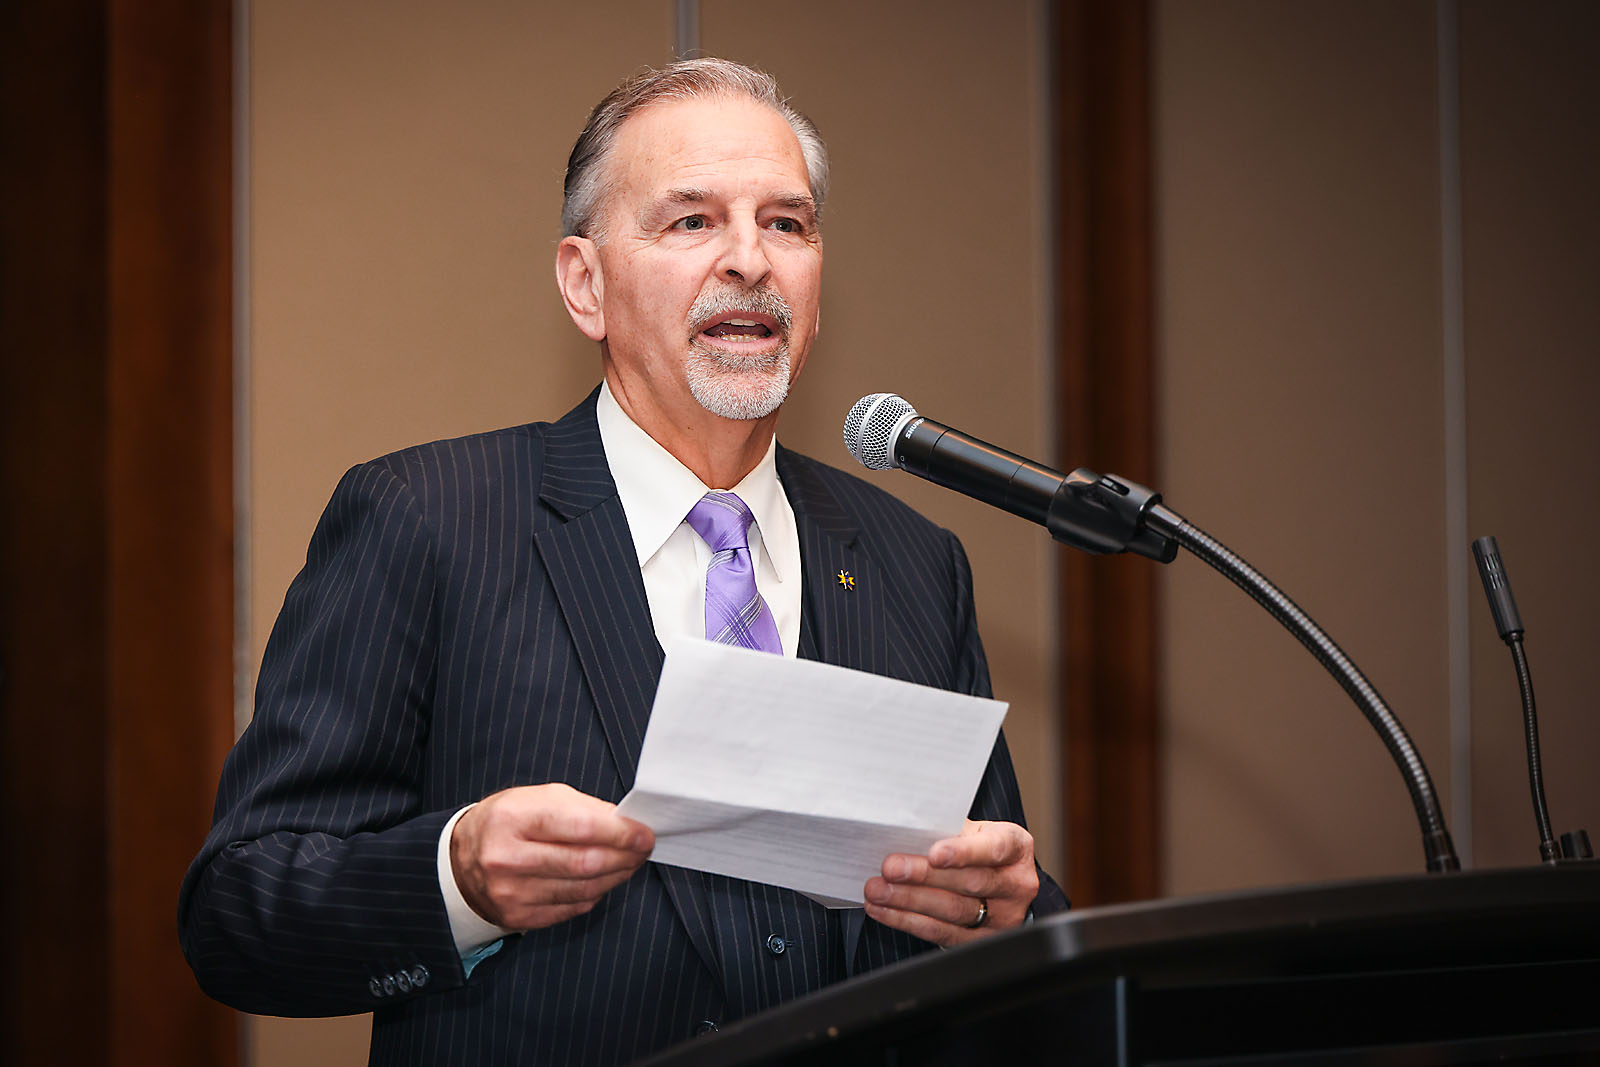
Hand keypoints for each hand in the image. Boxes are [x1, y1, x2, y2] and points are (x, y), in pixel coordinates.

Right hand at [450, 783, 653, 930]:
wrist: (461, 859)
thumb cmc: (507, 821)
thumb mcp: (538, 798)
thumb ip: (583, 808)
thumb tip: (625, 822)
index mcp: (513, 818)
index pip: (579, 828)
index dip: (620, 833)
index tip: (644, 833)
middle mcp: (507, 857)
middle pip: (585, 863)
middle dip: (624, 857)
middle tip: (643, 849)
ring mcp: (510, 892)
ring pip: (582, 889)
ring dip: (616, 876)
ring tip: (629, 863)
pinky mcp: (516, 917)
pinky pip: (572, 908)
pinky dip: (595, 894)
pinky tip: (602, 880)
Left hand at [863, 820, 1037, 946]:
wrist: (998, 881)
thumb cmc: (977, 848)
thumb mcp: (973, 831)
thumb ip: (947, 830)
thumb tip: (902, 829)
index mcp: (1016, 847)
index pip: (994, 848)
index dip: (965, 852)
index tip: (934, 853)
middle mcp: (1016, 884)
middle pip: (970, 883)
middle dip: (924, 876)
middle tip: (890, 869)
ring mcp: (1003, 917)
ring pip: (954, 911)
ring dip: (909, 901)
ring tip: (878, 891)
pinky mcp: (981, 942)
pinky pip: (942, 933)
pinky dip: (908, 921)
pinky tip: (885, 910)